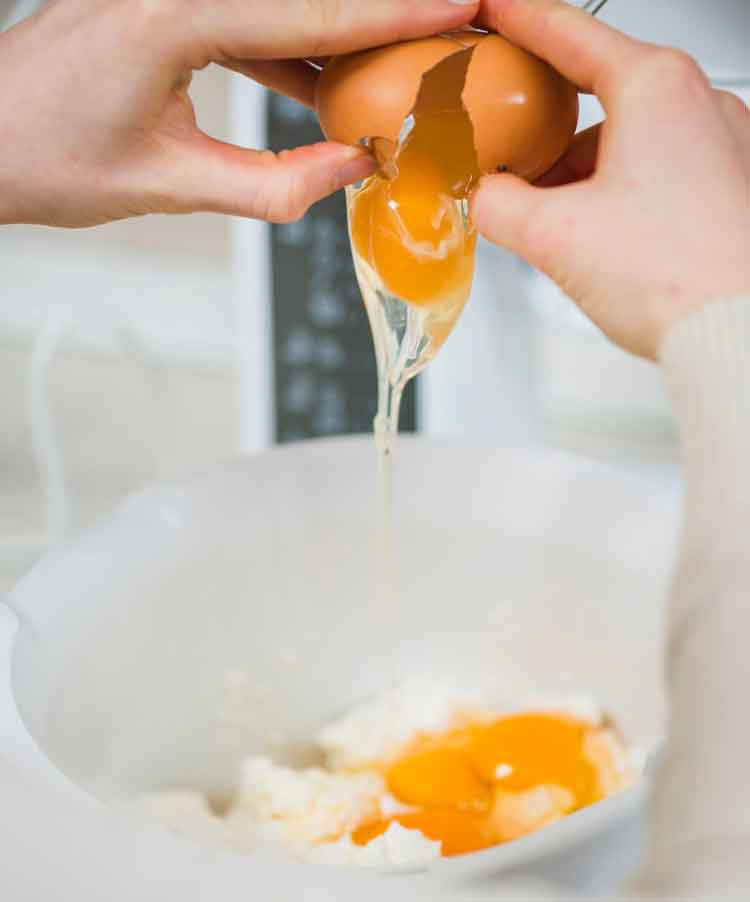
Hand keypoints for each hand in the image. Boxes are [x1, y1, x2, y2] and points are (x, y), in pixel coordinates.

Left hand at [0, 0, 478, 227]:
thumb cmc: (44, 161)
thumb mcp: (169, 187)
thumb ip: (271, 185)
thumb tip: (351, 167)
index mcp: (168, 14)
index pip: (309, 11)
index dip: (392, 14)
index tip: (458, 5)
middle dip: (377, 13)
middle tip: (447, 22)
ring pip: (280, 6)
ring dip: (340, 34)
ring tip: (399, 64)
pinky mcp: (160, 8)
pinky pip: (248, 20)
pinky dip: (293, 52)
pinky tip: (327, 85)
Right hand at [471, 0, 749, 359]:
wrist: (739, 333)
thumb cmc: (675, 278)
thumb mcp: (553, 237)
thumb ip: (498, 205)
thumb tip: (483, 197)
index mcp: (657, 89)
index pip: (570, 33)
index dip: (519, 19)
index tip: (493, 8)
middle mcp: (699, 102)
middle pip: (599, 96)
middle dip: (547, 132)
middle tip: (510, 159)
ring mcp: (723, 141)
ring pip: (628, 139)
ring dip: (583, 173)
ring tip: (555, 224)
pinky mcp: (730, 182)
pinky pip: (658, 167)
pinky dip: (619, 191)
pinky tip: (599, 236)